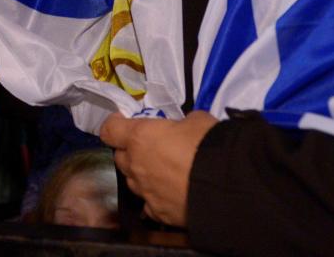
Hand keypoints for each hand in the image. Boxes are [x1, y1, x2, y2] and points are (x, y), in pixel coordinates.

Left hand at [99, 111, 219, 226]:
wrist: (223, 186)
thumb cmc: (207, 145)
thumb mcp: (197, 121)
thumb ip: (181, 123)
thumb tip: (183, 128)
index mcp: (139, 137)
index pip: (109, 130)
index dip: (114, 125)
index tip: (122, 122)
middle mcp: (135, 165)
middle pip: (120, 157)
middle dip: (130, 152)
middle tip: (148, 149)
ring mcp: (144, 191)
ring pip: (133, 181)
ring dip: (141, 175)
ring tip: (162, 173)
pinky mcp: (157, 212)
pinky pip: (149, 204)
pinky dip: (155, 198)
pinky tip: (169, 196)